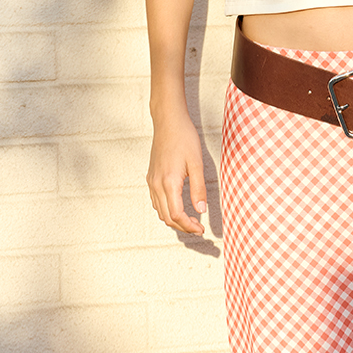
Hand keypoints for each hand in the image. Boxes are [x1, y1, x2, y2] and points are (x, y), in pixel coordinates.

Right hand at [147, 114, 206, 234]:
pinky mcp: (150, 177)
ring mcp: (151, 181)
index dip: (189, 226)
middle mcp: (156, 184)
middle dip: (183, 227)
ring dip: (174, 220)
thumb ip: (198, 189)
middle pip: (167, 217)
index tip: (201, 230)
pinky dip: (166, 210)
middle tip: (198, 228)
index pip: (176, 215)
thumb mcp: (197, 164)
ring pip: (160, 211)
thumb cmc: (184, 139)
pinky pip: (156, 201)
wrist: (168, 122)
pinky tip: (178, 207)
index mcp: (169, 182)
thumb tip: (201, 210)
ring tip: (190, 220)